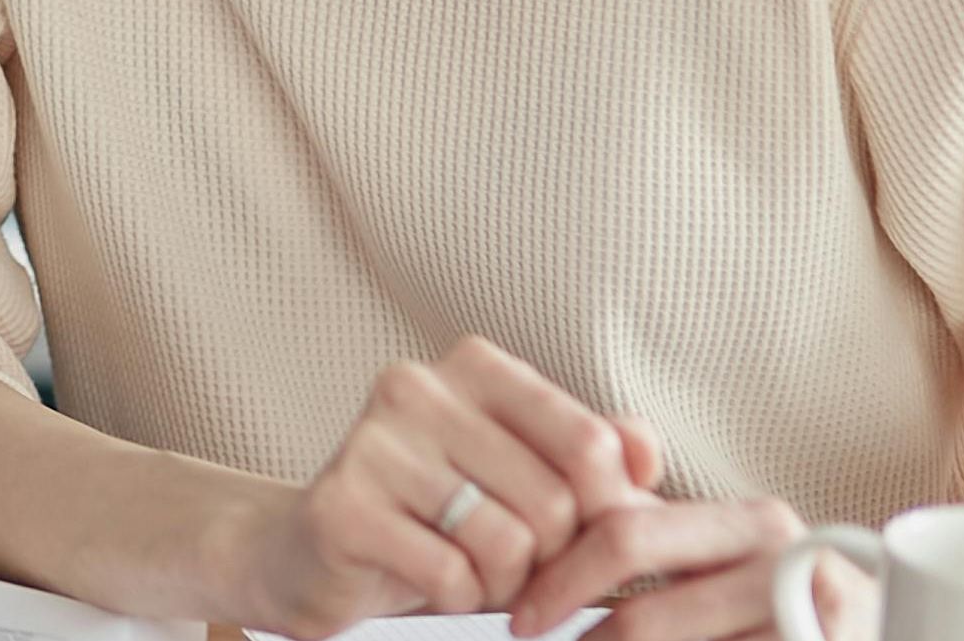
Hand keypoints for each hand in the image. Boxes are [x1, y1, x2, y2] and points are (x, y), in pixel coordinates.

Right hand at [218, 336, 661, 634]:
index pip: (592, 443)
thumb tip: (647, 454)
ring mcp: (372, 442)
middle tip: (508, 562)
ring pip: (507, 543)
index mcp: (474, 366)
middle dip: (547, 558)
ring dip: (502, 583)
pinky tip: (428, 580)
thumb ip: (594, 455)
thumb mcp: (523, 475)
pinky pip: (452, 575)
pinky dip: (457, 597)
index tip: (572, 535)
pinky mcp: (343, 506)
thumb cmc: (439, 514)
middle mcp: (418, 387)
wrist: (316, 553)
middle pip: (554, 503)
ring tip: (467, 568)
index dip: (602, 512)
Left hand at [510, 496, 868, 639]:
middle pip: (644, 618)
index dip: (559, 580)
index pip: (625, 534)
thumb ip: (648, 525)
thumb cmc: (775, 613)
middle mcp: (788, 567)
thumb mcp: (718, 560)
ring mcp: (811, 624)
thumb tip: (570, 489)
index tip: (520, 619)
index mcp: (753, 524)